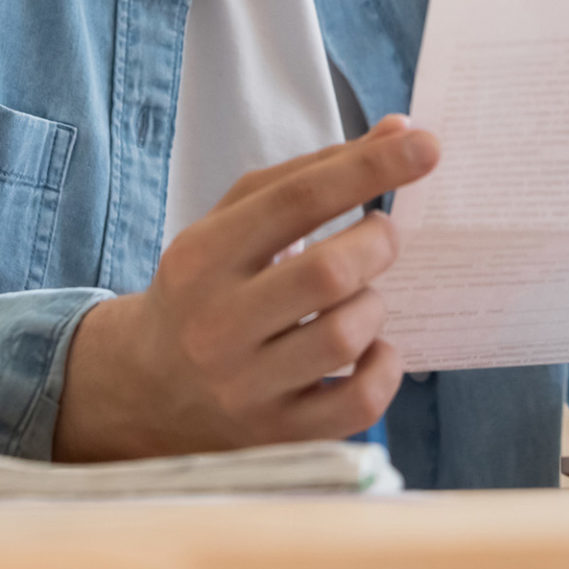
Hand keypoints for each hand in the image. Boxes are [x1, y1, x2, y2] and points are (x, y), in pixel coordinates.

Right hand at [53, 115, 438, 460]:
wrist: (143, 386)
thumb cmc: (207, 284)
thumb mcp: (236, 219)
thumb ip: (312, 172)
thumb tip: (399, 132)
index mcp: (204, 255)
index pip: (298, 199)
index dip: (370, 167)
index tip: (425, 145)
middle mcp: (218, 323)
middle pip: (329, 273)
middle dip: (377, 241)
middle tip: (382, 233)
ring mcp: (246, 387)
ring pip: (346, 336)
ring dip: (374, 304)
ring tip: (360, 295)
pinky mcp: (277, 436)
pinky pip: (359, 403)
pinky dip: (384, 366)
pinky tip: (371, 346)